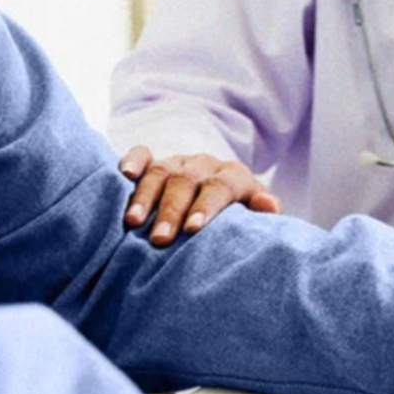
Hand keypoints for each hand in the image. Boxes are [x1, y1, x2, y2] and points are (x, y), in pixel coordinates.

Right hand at [119, 147, 280, 246]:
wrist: (224, 190)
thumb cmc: (239, 214)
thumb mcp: (255, 213)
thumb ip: (262, 211)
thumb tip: (268, 205)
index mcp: (233, 176)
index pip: (219, 187)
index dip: (206, 207)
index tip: (193, 229)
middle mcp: (204, 165)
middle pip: (185, 182)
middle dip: (171, 211)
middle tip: (160, 239)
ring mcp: (178, 162)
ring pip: (160, 172)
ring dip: (145, 197)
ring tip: (133, 222)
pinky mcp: (156, 161)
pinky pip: (142, 154)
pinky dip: (132, 161)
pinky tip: (124, 175)